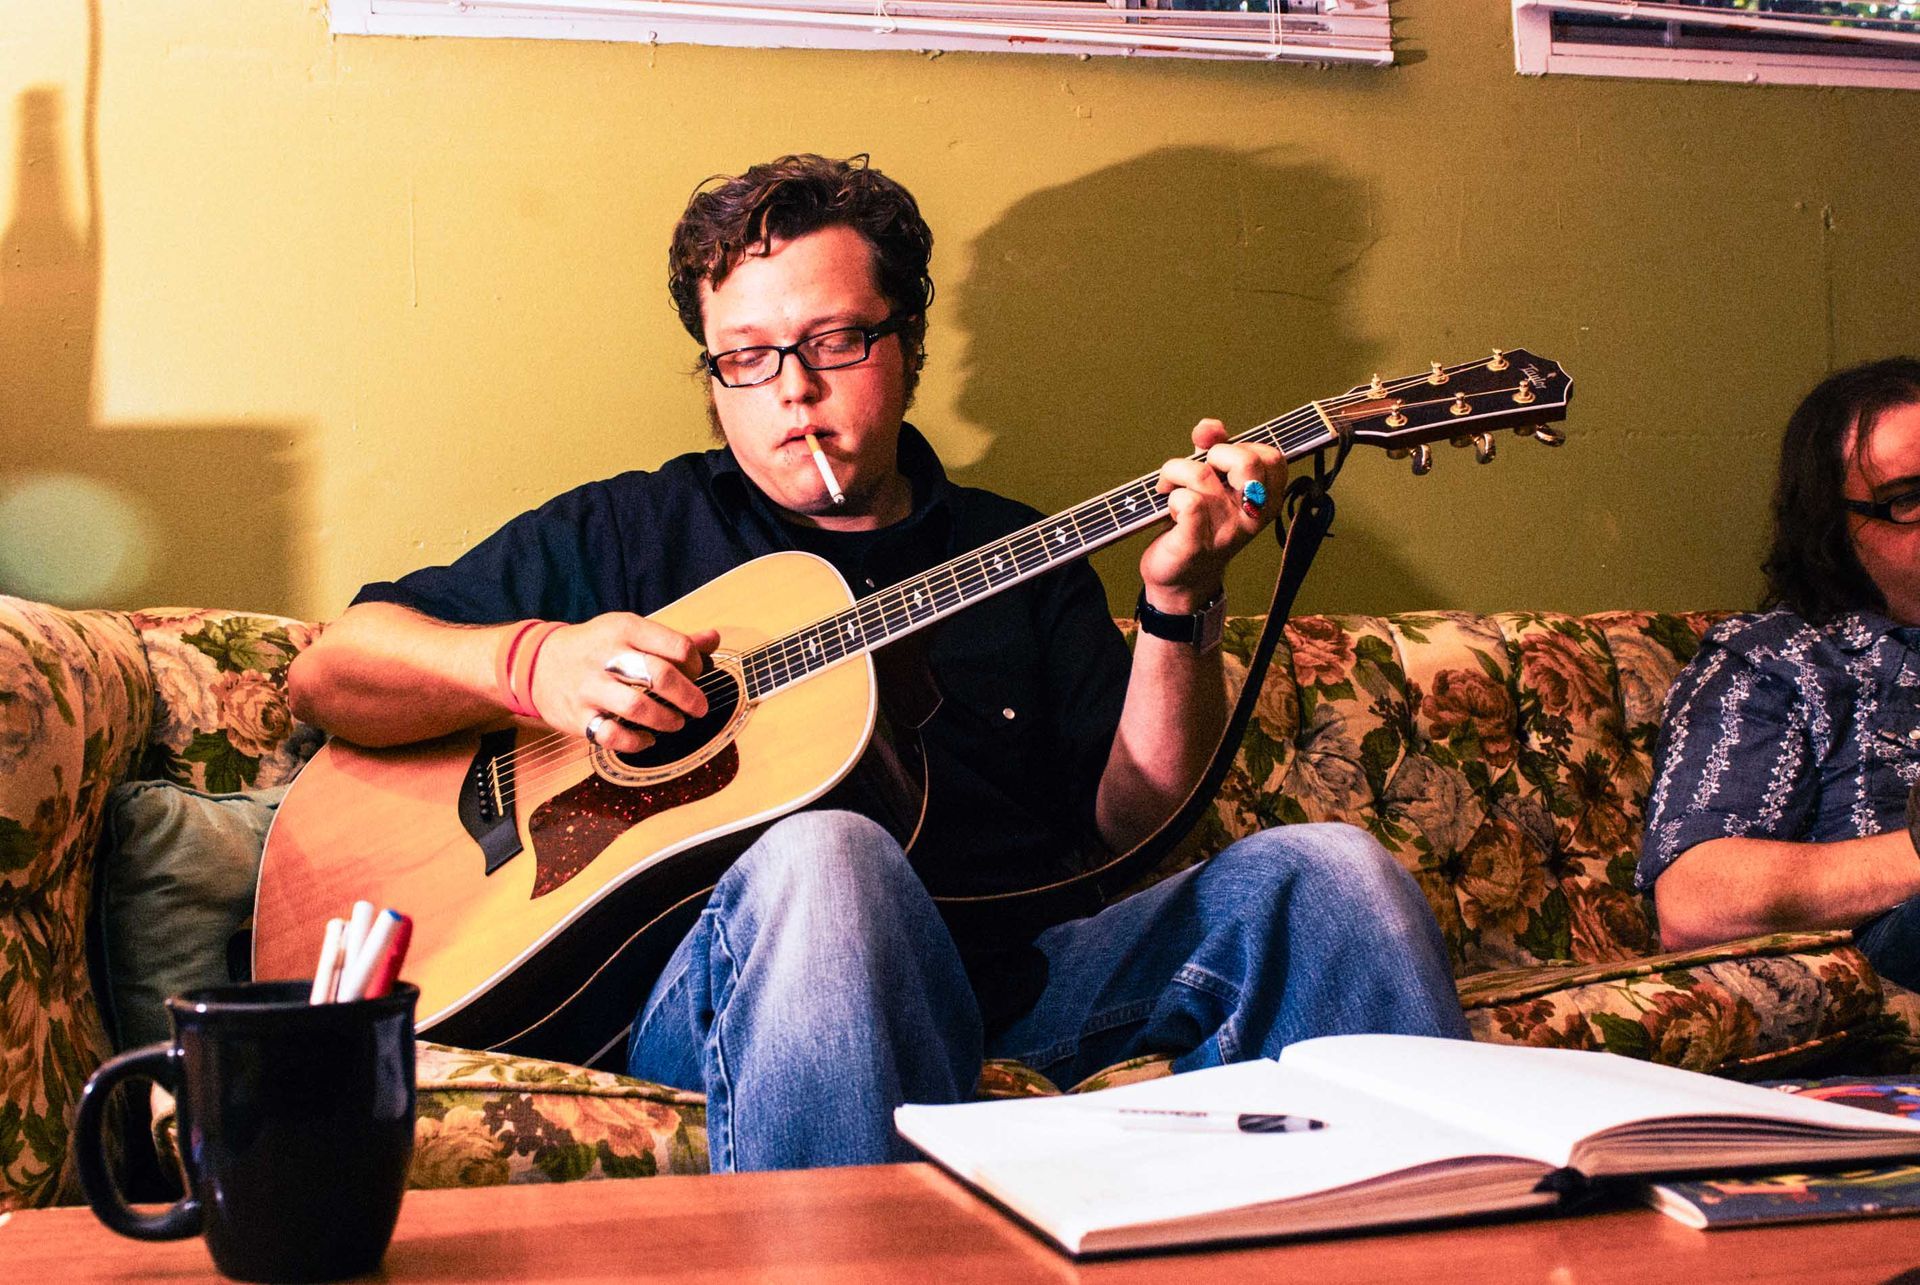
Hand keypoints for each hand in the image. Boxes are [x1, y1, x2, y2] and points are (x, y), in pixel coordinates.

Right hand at [526, 612, 720, 753]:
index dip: (696, 664)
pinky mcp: (577, 716)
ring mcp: (589, 688)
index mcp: (624, 629)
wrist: (536, 663)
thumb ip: (672, 639)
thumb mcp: (629, 632)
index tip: (697, 674)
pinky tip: (647, 739)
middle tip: (699, 707)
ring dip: (665, 720)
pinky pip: (611, 736)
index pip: (675, 645)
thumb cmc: (596, 647)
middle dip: (689, 696)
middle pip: (659, 676)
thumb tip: (714, 638)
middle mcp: (606, 656)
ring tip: (676, 722)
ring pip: (636, 707)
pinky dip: (636, 742)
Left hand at [1138, 418, 1287, 611]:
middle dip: (1214, 454)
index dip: (1241, 447)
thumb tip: (1209, 427)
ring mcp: (1227, 530)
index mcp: (1265, 501)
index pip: (1272, 457)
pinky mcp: (1197, 542)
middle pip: (1247, 461)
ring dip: (1174, 473)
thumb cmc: (1199, 524)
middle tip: (1198, 473)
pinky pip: (1187, 502)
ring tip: (1168, 489)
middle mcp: (1252, 516)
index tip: (1219, 461)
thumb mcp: (1213, 483)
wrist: (1182, 578)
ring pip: (1201, 475)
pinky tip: (1169, 509)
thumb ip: (1214, 448)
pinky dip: (1170, 497)